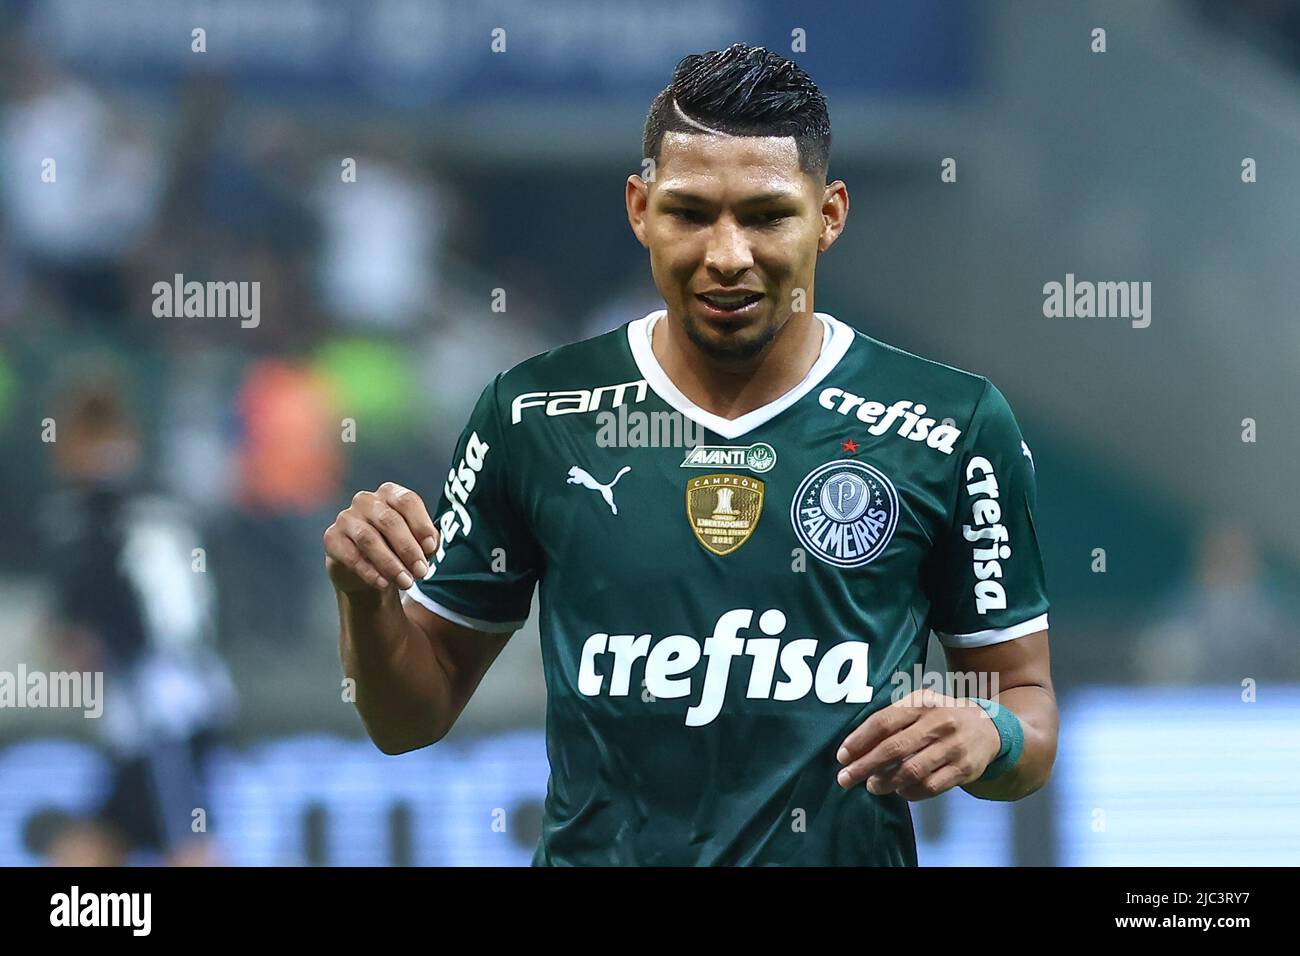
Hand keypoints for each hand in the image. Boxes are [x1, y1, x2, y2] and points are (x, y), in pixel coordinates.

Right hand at [324, 482, 439, 593]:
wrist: (368, 572)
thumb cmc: (397, 550)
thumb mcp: (417, 544)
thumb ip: (427, 542)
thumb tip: (428, 548)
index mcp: (390, 494)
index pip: (407, 501)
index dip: (421, 524)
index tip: (430, 548)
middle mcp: (366, 501)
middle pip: (389, 520)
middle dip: (408, 549)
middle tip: (421, 572)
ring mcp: (346, 517)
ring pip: (369, 538)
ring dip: (390, 563)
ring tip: (406, 582)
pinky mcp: (332, 538)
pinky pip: (350, 555)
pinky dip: (369, 572)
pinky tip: (383, 584)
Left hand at [834, 689, 1001, 800]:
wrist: (988, 727)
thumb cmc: (941, 716)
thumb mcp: (920, 705)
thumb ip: (892, 719)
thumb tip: (855, 746)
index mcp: (921, 702)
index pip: (883, 721)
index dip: (859, 740)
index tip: (842, 756)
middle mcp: (938, 722)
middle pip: (894, 748)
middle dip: (865, 766)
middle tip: (846, 779)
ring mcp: (952, 747)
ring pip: (911, 770)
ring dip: (886, 781)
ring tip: (872, 786)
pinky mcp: (964, 769)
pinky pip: (931, 786)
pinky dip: (910, 792)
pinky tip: (900, 791)